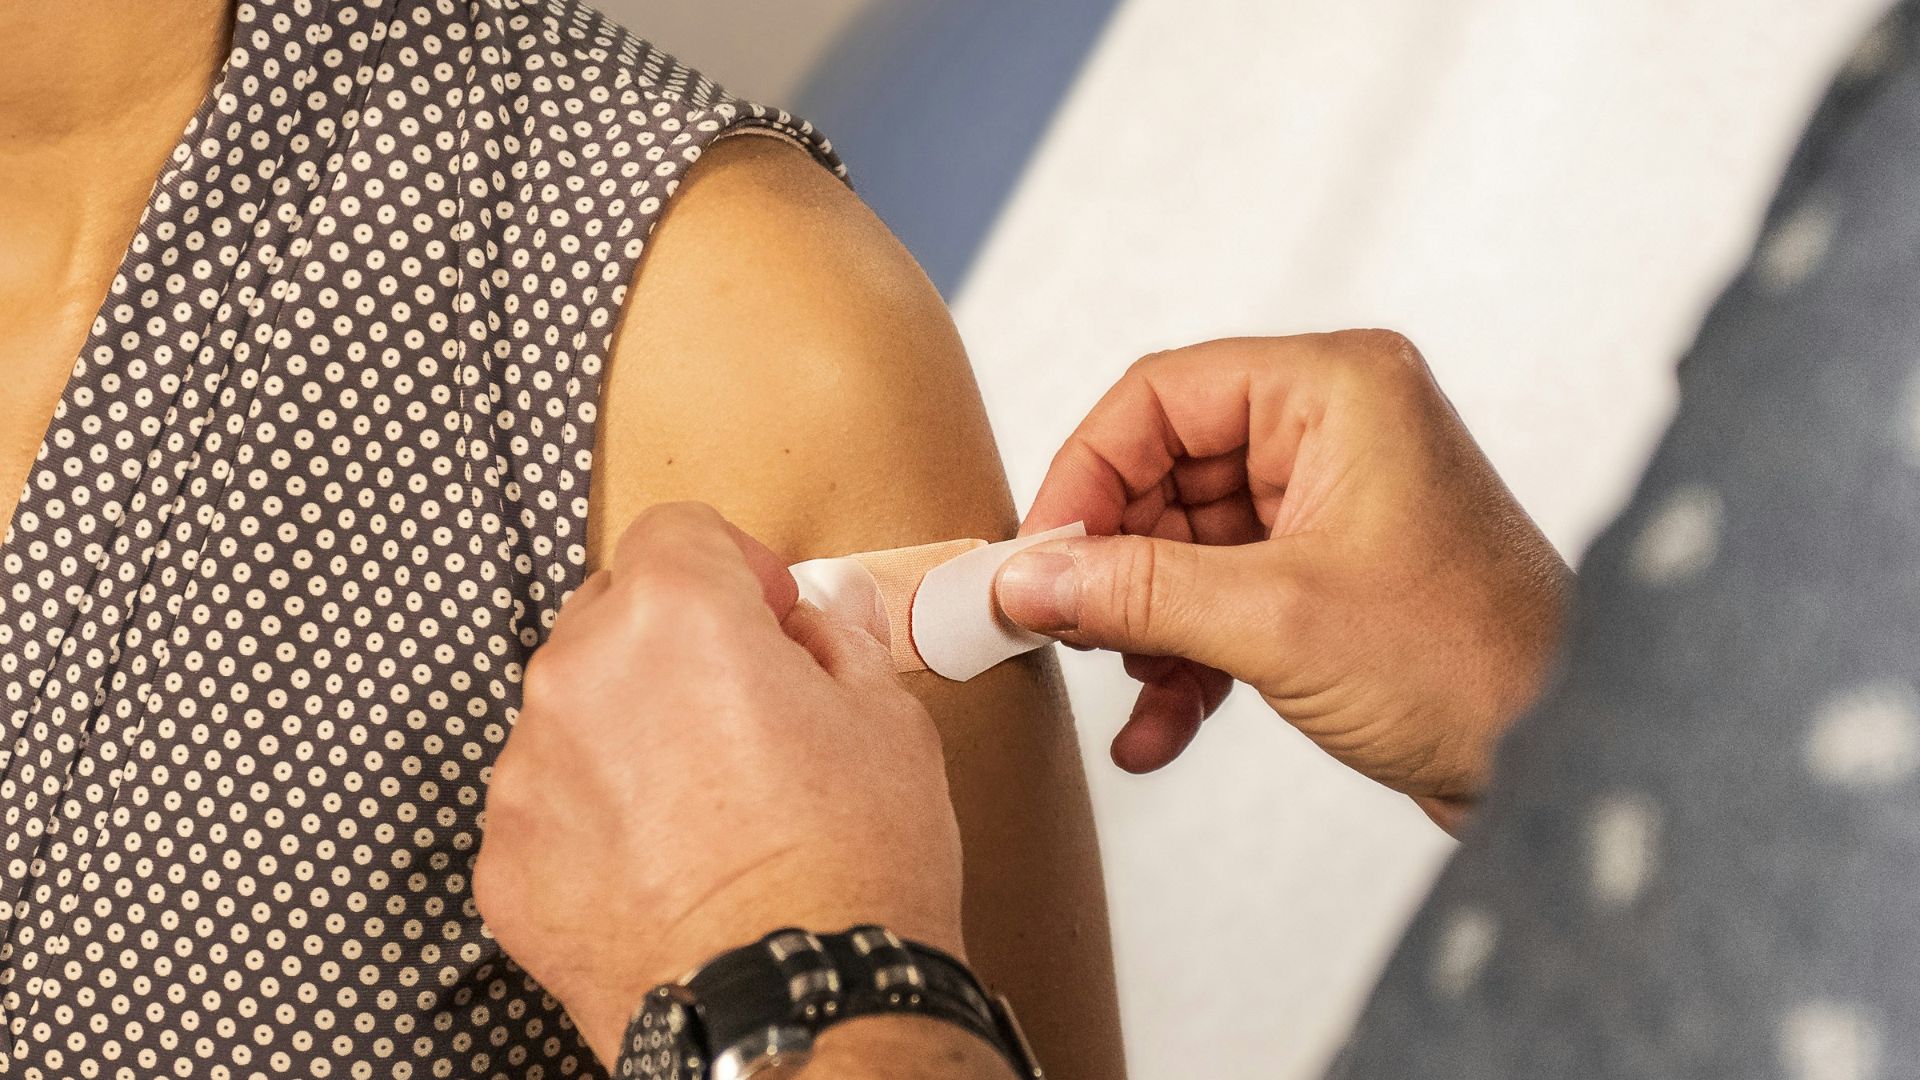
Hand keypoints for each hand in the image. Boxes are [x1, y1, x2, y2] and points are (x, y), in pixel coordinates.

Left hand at [474, 503, 964, 1064]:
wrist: (798, 1010)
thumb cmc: (852, 869)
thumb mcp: (886, 719)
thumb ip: (833, 642)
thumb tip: (816, 621)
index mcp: (672, 615)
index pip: (677, 528)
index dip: (734, 564)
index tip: (766, 611)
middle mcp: (576, 677)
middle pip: (611, 613)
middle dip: (673, 643)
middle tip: (746, 709)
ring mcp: (527, 776)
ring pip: (572, 713)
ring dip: (628, 732)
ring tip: (708, 806)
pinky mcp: (505, 864)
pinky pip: (547, 806)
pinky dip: (594, 820)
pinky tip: (665, 864)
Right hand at [994, 333, 1571, 827]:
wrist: (1571, 764)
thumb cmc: (1473, 667)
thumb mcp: (1276, 621)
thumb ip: (1135, 590)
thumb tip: (1024, 577)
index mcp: (1336, 390)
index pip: (1162, 396)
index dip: (1085, 473)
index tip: (1036, 554)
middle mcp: (1334, 431)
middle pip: (1167, 473)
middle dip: (1114, 564)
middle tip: (1063, 628)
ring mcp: (1334, 507)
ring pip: (1189, 545)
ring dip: (1146, 625)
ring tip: (1127, 689)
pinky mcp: (1332, 579)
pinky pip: (1226, 598)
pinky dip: (1187, 659)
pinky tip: (1158, 733)